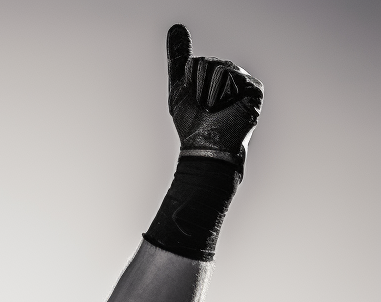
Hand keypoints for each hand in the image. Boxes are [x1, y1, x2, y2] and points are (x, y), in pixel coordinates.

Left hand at [165, 24, 263, 168]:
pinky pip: (231, 76)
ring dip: (207, 93)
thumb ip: (178, 58)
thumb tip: (175, 27)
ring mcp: (243, 81)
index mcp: (212, 75)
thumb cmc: (192, 124)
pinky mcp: (254, 88)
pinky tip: (225, 107)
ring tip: (213, 109)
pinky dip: (221, 94)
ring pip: (217, 68)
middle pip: (205, 63)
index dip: (189, 81)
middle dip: (196, 88)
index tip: (192, 101)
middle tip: (203, 108)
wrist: (206, 147)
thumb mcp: (179, 88)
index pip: (196, 63)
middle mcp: (229, 75)